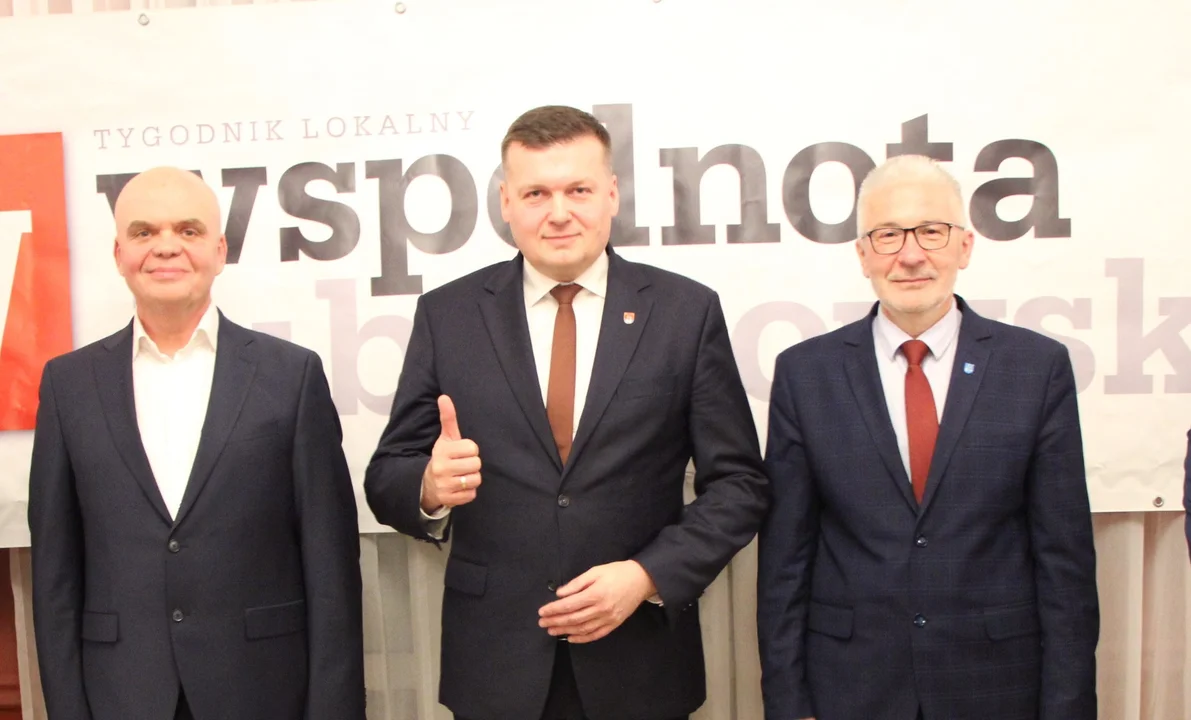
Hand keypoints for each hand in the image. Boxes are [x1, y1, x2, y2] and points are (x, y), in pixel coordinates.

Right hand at [420, 395, 481, 511]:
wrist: (427, 483)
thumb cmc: (443, 457)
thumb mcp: (445, 438)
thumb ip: (448, 418)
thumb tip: (444, 397)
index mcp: (442, 451)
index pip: (472, 448)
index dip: (470, 450)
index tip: (462, 452)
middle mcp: (441, 469)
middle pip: (476, 464)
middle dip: (472, 464)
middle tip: (462, 465)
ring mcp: (445, 486)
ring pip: (475, 479)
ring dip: (472, 478)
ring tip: (461, 475)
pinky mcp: (449, 500)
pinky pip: (472, 494)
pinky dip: (468, 492)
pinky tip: (459, 487)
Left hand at [537, 560, 656, 642]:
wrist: (641, 580)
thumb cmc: (616, 572)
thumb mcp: (595, 571)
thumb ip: (577, 583)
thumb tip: (560, 594)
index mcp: (595, 594)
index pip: (569, 605)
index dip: (553, 610)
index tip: (542, 611)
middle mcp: (601, 609)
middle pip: (573, 619)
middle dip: (555, 621)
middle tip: (542, 622)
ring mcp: (608, 618)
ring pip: (583, 629)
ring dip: (565, 631)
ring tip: (552, 631)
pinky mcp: (614, 624)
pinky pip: (596, 634)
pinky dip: (582, 638)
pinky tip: (571, 638)